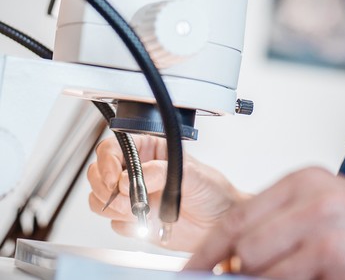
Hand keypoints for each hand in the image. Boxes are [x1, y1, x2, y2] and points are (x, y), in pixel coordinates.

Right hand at [87, 135, 245, 251]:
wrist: (219, 224)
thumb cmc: (213, 191)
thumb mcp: (193, 174)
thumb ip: (164, 172)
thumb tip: (138, 176)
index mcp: (151, 150)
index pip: (115, 146)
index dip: (108, 160)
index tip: (115, 177)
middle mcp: (138, 170)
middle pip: (99, 171)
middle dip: (105, 185)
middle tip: (125, 197)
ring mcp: (134, 195)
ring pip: (100, 197)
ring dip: (113, 206)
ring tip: (138, 210)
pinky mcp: (133, 219)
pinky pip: (113, 222)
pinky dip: (125, 224)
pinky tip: (146, 221)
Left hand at [185, 167, 344, 278]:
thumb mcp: (327, 209)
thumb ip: (282, 223)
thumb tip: (237, 254)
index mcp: (306, 181)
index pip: (238, 215)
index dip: (209, 248)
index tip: (193, 269)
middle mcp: (314, 201)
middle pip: (245, 246)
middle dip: (238, 271)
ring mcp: (328, 235)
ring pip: (262, 272)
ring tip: (295, 276)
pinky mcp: (341, 267)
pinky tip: (315, 278)